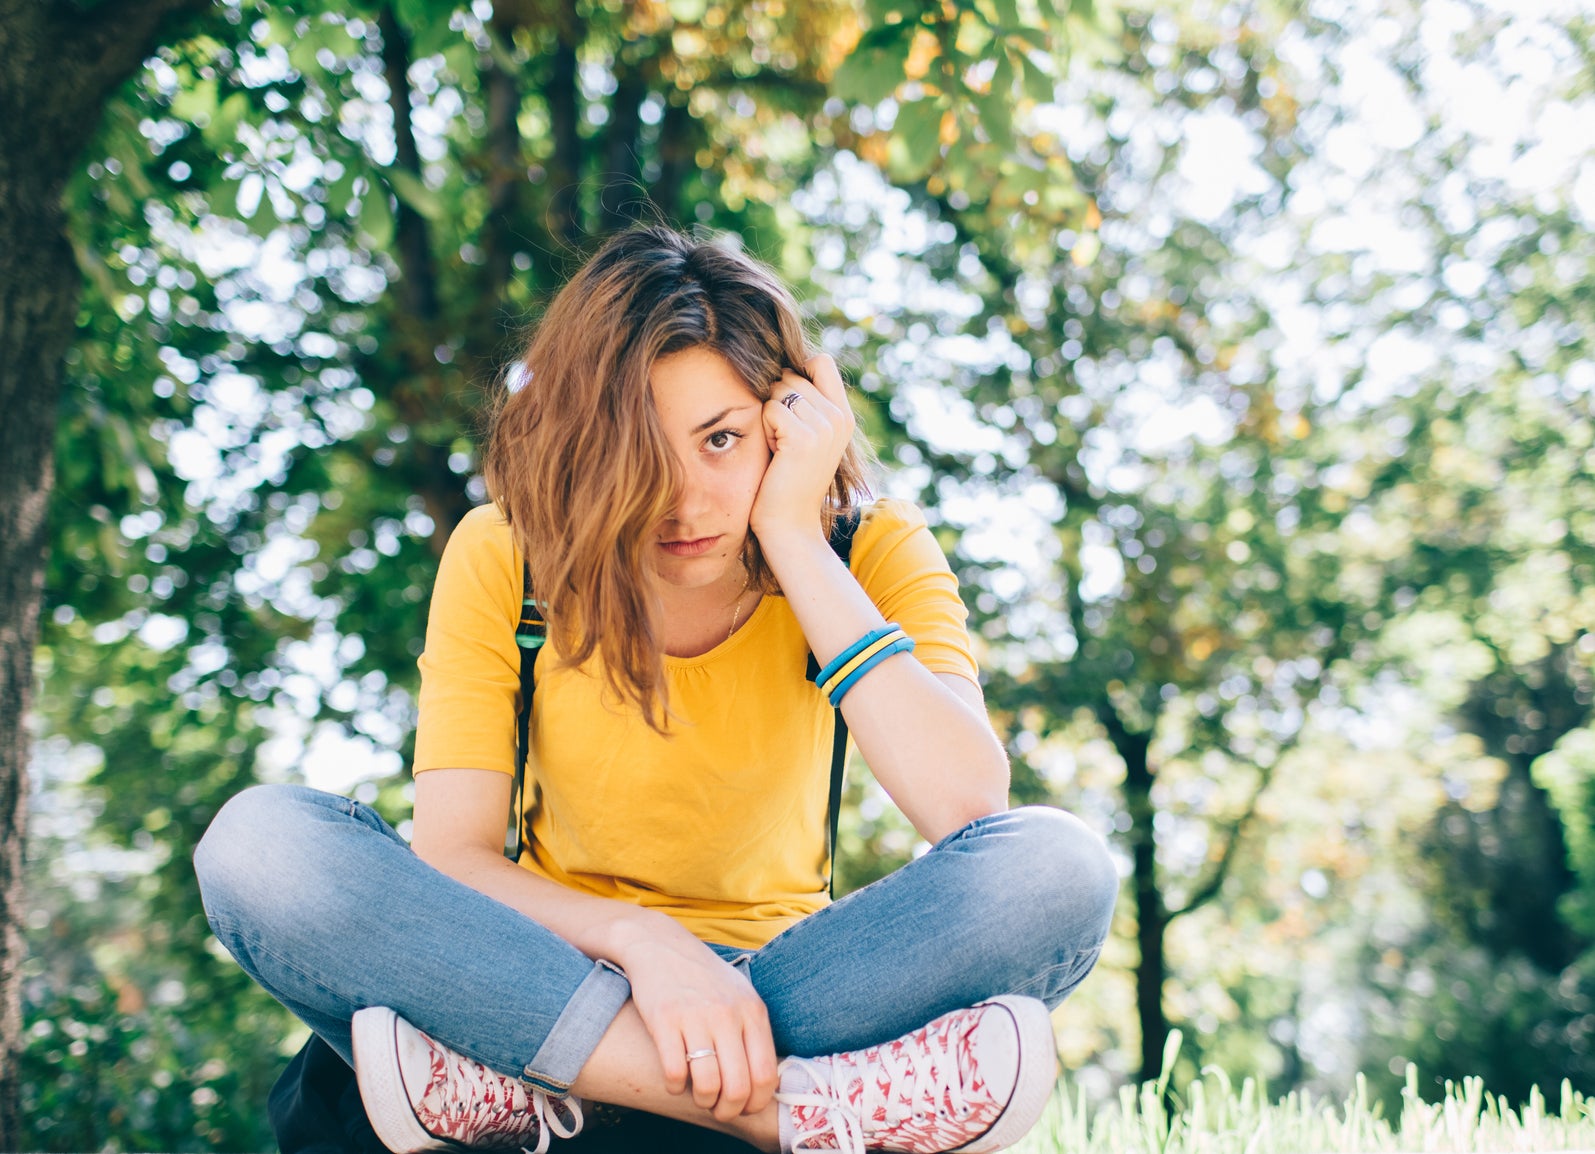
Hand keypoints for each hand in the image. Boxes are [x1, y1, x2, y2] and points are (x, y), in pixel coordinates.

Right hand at [611, 916, 778, 1121]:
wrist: (661, 945)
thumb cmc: (704, 977)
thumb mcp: (741, 995)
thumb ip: (755, 1031)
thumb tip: (766, 1080)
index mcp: (752, 1011)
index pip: (766, 1073)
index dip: (756, 1101)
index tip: (746, 1107)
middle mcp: (728, 1014)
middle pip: (738, 1086)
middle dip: (728, 1109)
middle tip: (720, 1109)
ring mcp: (695, 1016)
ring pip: (707, 1084)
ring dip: (703, 1100)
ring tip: (699, 1096)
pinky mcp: (664, 1020)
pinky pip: (674, 1072)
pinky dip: (675, 1086)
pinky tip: (675, 1079)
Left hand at [748, 354, 855, 547]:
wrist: (790, 524)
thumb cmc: (788, 480)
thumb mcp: (808, 435)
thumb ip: (807, 402)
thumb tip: (783, 366)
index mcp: (844, 415)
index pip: (821, 361)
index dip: (797, 371)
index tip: (787, 402)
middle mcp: (840, 417)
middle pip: (792, 375)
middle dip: (778, 402)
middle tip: (784, 440)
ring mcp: (825, 426)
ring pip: (779, 391)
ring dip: (770, 417)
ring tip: (780, 447)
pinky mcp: (804, 438)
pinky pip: (771, 409)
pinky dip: (765, 430)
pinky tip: (775, 454)